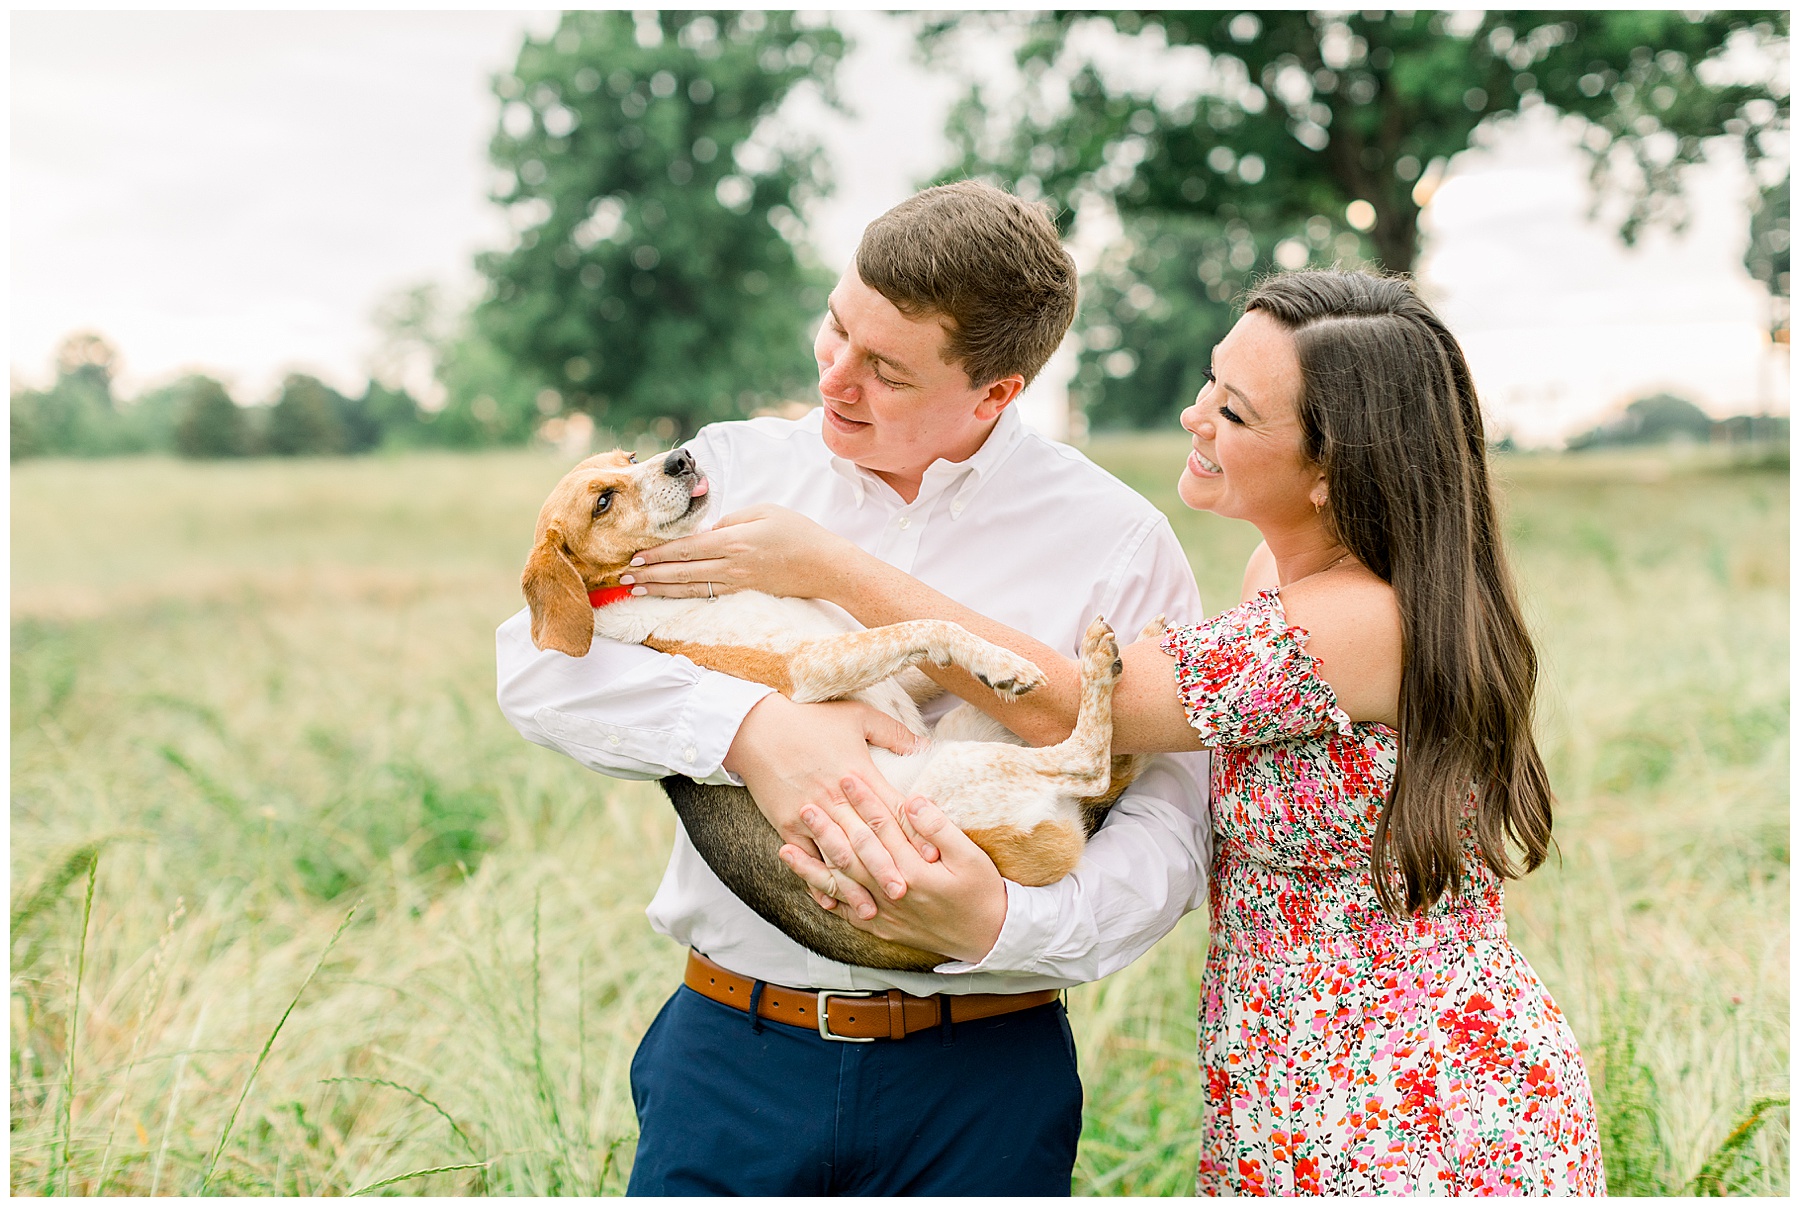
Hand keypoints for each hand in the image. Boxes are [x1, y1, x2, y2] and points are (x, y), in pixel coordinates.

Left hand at [620, 504, 869, 601]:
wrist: (826, 566)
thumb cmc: (798, 533)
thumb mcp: (764, 511)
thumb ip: (731, 519)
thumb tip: (707, 531)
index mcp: (734, 541)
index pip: (687, 548)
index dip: (658, 553)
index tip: (635, 556)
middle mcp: (732, 566)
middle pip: (682, 571)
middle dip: (650, 574)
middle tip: (622, 577)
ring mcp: (737, 583)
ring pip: (690, 588)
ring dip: (660, 588)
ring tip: (636, 589)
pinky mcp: (744, 592)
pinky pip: (707, 594)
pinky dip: (683, 595)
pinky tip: (668, 594)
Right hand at [722, 696, 923, 909]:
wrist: (756, 727)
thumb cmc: (809, 717)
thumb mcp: (857, 715)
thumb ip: (893, 732)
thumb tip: (924, 746)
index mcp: (858, 773)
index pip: (891, 810)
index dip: (912, 834)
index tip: (931, 856)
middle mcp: (836, 798)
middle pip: (866, 840)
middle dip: (886, 869)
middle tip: (906, 893)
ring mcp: (810, 814)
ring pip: (837, 856)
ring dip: (854, 884)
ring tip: (872, 909)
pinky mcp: (786, 823)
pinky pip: (806, 857)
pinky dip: (817, 879)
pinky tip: (830, 900)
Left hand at [777, 776, 1007, 964]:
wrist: (989, 938)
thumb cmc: (982, 892)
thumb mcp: (971, 857)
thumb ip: (939, 829)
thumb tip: (912, 802)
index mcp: (914, 872)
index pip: (881, 829)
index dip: (862, 801)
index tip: (846, 777)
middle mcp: (892, 894)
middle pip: (852, 856)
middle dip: (827, 829)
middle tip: (805, 804)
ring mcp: (884, 914)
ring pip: (841, 887)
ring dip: (812, 868)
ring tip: (785, 849)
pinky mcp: (882, 928)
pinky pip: (846, 913)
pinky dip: (826, 900)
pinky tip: (809, 887)